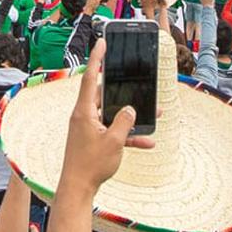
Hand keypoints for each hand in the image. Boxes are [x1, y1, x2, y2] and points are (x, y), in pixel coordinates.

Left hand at [61, 42, 156, 193]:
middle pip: (104, 94)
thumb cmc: (91, 165)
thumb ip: (125, 121)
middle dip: (123, 88)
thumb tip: (130, 109)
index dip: (97, 59)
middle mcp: (84, 116)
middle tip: (134, 77)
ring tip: (153, 113)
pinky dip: (128, 135)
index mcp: (84, 111)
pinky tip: (147, 142)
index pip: (90, 78)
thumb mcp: (114, 141)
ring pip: (112, 114)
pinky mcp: (93, 140)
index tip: (102, 43)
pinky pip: (113, 131)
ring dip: (131, 115)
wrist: (77, 188)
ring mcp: (88, 128)